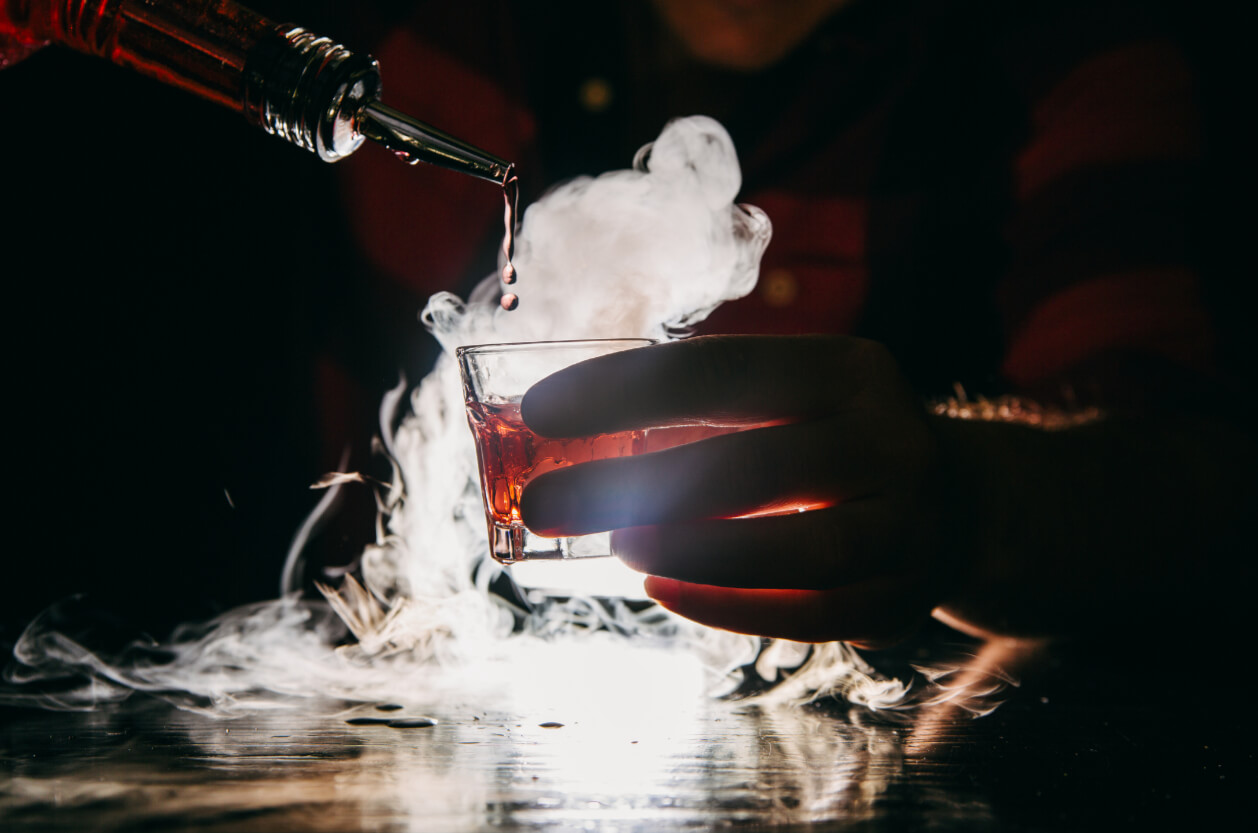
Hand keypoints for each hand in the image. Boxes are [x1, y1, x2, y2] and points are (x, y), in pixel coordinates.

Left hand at [519, 335, 946, 645]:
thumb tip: (569, 435)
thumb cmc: (830, 441)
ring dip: (693, 550)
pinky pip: (813, 612)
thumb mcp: (791, 398)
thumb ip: (704, 410)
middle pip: (756, 463)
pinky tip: (663, 590)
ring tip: (614, 546)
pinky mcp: (901, 596)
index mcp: (849, 370)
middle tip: (548, 503)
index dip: (628, 389)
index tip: (543, 410)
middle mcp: (890, 440)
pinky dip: (731, 605)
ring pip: (797, 548)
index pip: (727, 370)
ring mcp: (907, 524)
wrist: (956, 502)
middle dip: (637, 484)